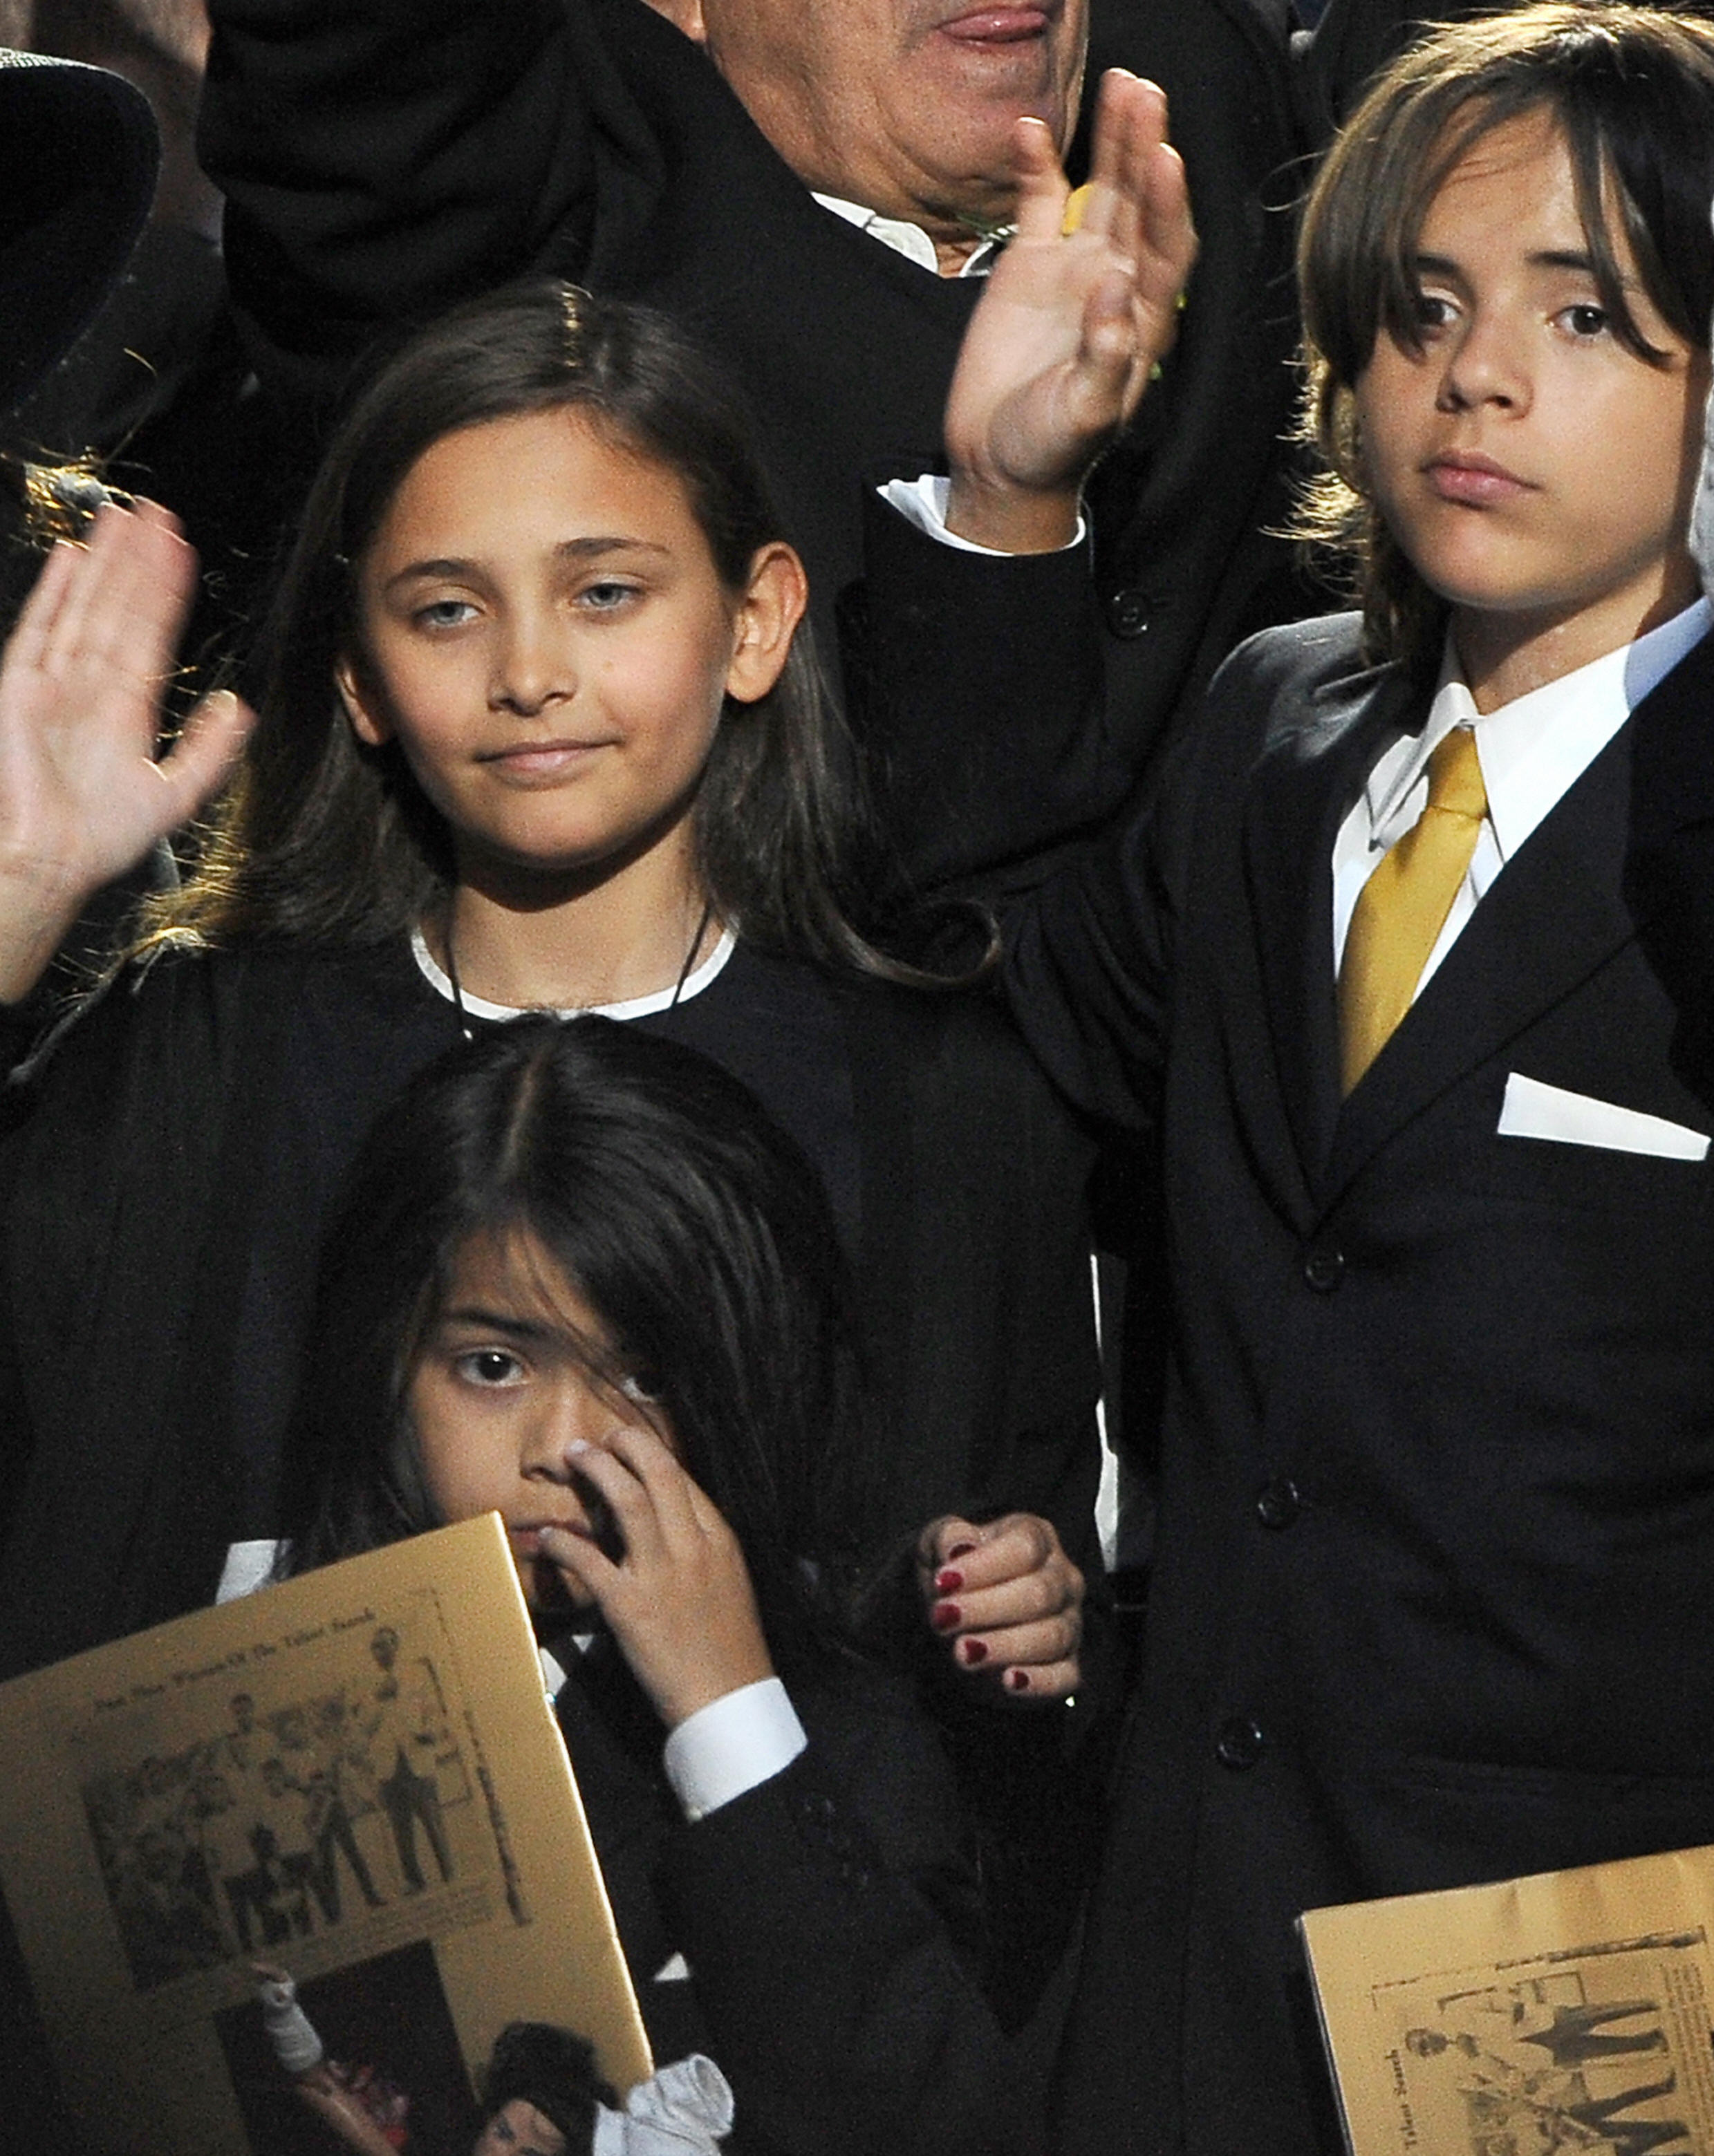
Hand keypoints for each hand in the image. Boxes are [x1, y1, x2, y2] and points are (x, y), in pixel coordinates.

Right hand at [0, 499, 252, 999]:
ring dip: (106, 564)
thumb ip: (209, 750)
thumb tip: (239, 707)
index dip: (166, 593)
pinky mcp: (22, 687)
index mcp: (126, 708)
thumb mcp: (176, 793)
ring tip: (123, 518)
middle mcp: (91, 687)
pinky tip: (73, 560)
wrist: (52, 861)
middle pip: (119, 609)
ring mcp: (55, 682)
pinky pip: (40, 631)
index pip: (151, 634)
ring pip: (86, 608)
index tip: (181, 552)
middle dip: (138, 562)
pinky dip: (55, 595)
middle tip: (157, 513)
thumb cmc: (102, 838)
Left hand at [538, 1427, 775, 1729]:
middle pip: (659, 1474)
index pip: (684, 1479)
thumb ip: (703, 1546)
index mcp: (720, 1540)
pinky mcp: (630, 1607)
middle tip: (601, 1438)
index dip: (652, 1453)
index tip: (630, 1446)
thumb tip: (670, 1520)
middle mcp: (692, 1548)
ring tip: (576, 1456)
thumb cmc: (729, 1645)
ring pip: (627, 1501)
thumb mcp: (729, 1581)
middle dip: (626, 1445)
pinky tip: (549, 1536)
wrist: (727, 1698)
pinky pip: (590, 1560)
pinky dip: (565, 1543)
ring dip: (598, 1471)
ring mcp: (661, 1574)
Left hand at [917, 1513, 1083, 1699]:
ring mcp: (1070, 1622)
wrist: (956, 1621)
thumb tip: (958, 1547)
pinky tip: (1009, 1681)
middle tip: (944, 1619)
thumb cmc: (954, 1575)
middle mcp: (1062, 1577)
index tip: (943, 1582)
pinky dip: (1039, 1681)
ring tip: (963, 1652)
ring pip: (1052, 1636)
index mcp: (1036, 1537)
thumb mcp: (938, 1546)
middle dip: (987, 1608)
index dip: (984, 1566)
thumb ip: (947, 1539)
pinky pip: (1065, 1676)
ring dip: (1005, 1646)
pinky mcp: (1067, 1665)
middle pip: (1039, 1593)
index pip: (1024, 1548)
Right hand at [942, 70, 1196, 552]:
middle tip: (1143, 94)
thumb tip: (1114, 288)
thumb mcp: (1082, 416)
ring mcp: (1075, 268)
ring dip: (1111, 141)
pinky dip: (1036, 165)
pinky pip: (1038, 203)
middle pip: (1141, 203)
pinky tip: (1030, 127)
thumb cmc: (1051, 452)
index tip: (1164, 157)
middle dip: (1145, 148)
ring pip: (1102, 190)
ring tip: (1118, 86)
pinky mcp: (1031, 266)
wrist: (1000, 465)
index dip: (1167, 203)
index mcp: (1142, 319)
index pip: (1166, 246)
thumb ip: (1104, 356)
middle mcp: (1118, 283)